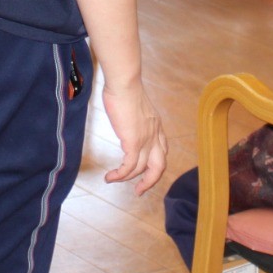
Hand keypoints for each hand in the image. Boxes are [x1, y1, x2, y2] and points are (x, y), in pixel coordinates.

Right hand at [97, 72, 168, 194]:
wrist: (124, 83)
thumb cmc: (124, 88)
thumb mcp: (133, 104)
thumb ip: (132, 115)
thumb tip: (122, 114)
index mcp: (156, 126)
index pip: (162, 150)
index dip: (155, 163)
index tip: (144, 171)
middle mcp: (155, 135)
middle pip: (160, 166)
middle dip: (150, 181)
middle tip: (139, 190)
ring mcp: (146, 139)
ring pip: (143, 169)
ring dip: (127, 179)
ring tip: (112, 180)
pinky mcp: (133, 142)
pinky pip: (129, 166)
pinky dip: (120, 175)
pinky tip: (110, 177)